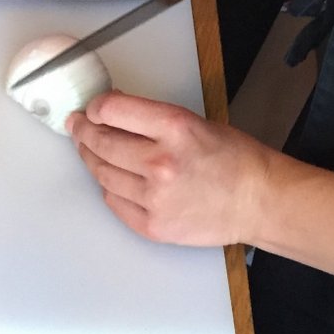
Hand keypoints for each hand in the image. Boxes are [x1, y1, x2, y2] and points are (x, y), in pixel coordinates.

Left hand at [69, 91, 271, 246]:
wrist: (256, 199)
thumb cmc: (233, 156)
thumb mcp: (194, 121)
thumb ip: (153, 120)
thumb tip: (115, 114)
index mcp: (174, 127)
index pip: (114, 110)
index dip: (96, 107)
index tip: (91, 108)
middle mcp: (160, 162)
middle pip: (102, 142)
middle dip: (84, 131)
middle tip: (77, 125)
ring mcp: (154, 198)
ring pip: (103, 174)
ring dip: (92, 159)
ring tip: (89, 150)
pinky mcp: (152, 226)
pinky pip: (115, 202)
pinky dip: (110, 188)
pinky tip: (112, 179)